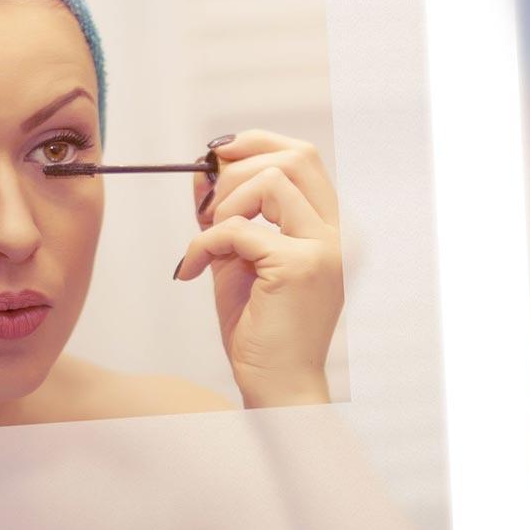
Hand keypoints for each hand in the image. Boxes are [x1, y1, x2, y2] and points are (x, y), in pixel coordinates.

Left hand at [174, 130, 343, 407]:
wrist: (277, 386)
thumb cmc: (261, 330)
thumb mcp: (239, 257)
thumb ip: (229, 214)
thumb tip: (204, 169)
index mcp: (330, 227)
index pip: (304, 155)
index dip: (259, 142)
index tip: (219, 153)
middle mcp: (338, 233)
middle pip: (295, 156)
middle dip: (238, 170)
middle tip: (206, 206)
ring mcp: (325, 248)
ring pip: (271, 181)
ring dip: (225, 204)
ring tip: (207, 241)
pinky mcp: (300, 267)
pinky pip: (238, 229)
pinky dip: (204, 244)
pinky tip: (191, 270)